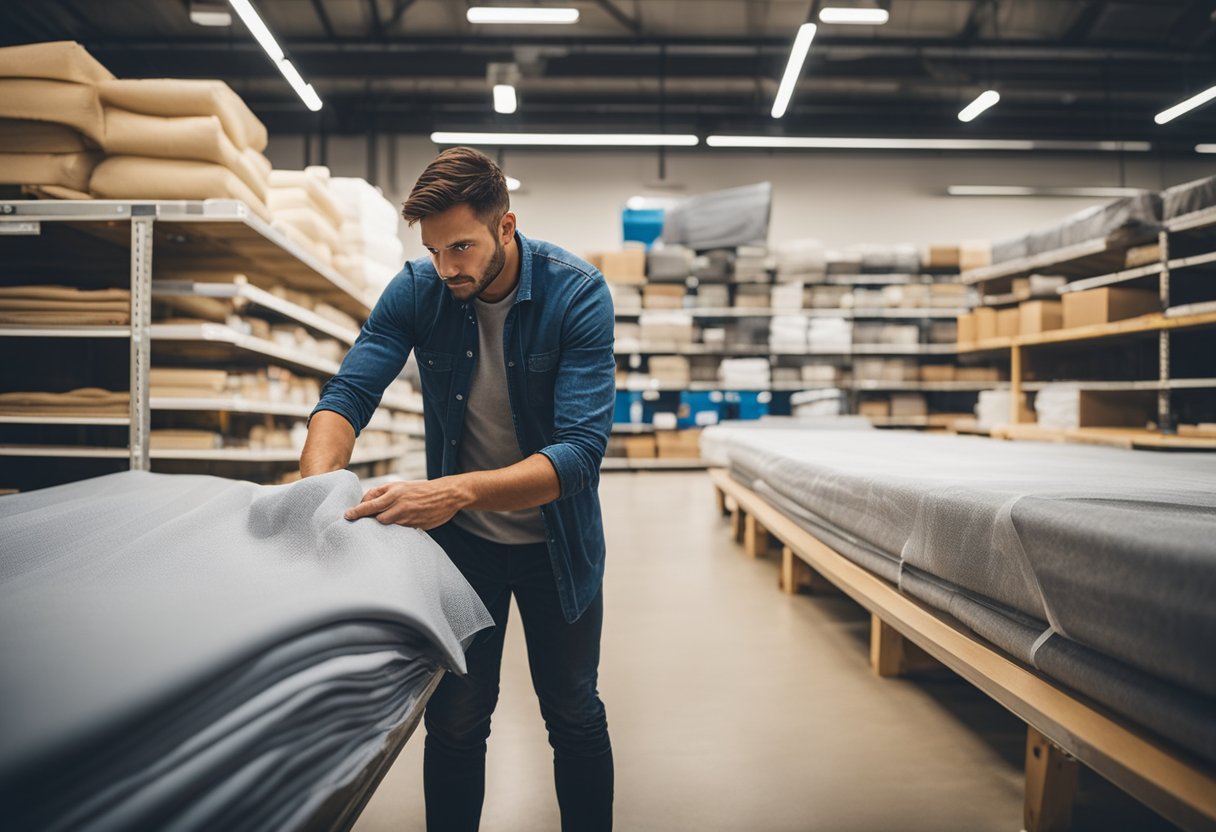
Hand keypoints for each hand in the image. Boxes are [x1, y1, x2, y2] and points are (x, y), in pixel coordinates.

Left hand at [344, 478, 472, 529]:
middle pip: (375, 517)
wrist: (448, 494)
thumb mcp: (401, 486)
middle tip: (360, 525)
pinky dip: (395, 530)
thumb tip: (366, 502)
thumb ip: (383, 493)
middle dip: (368, 522)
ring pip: (387, 525)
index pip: (369, 504)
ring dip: (381, 527)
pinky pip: (399, 531)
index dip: (356, 512)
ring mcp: (407, 517)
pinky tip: (395, 530)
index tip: (347, 516)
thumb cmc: (421, 490)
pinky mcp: (415, 525)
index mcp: (394, 492)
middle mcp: (399, 504)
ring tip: (378, 529)